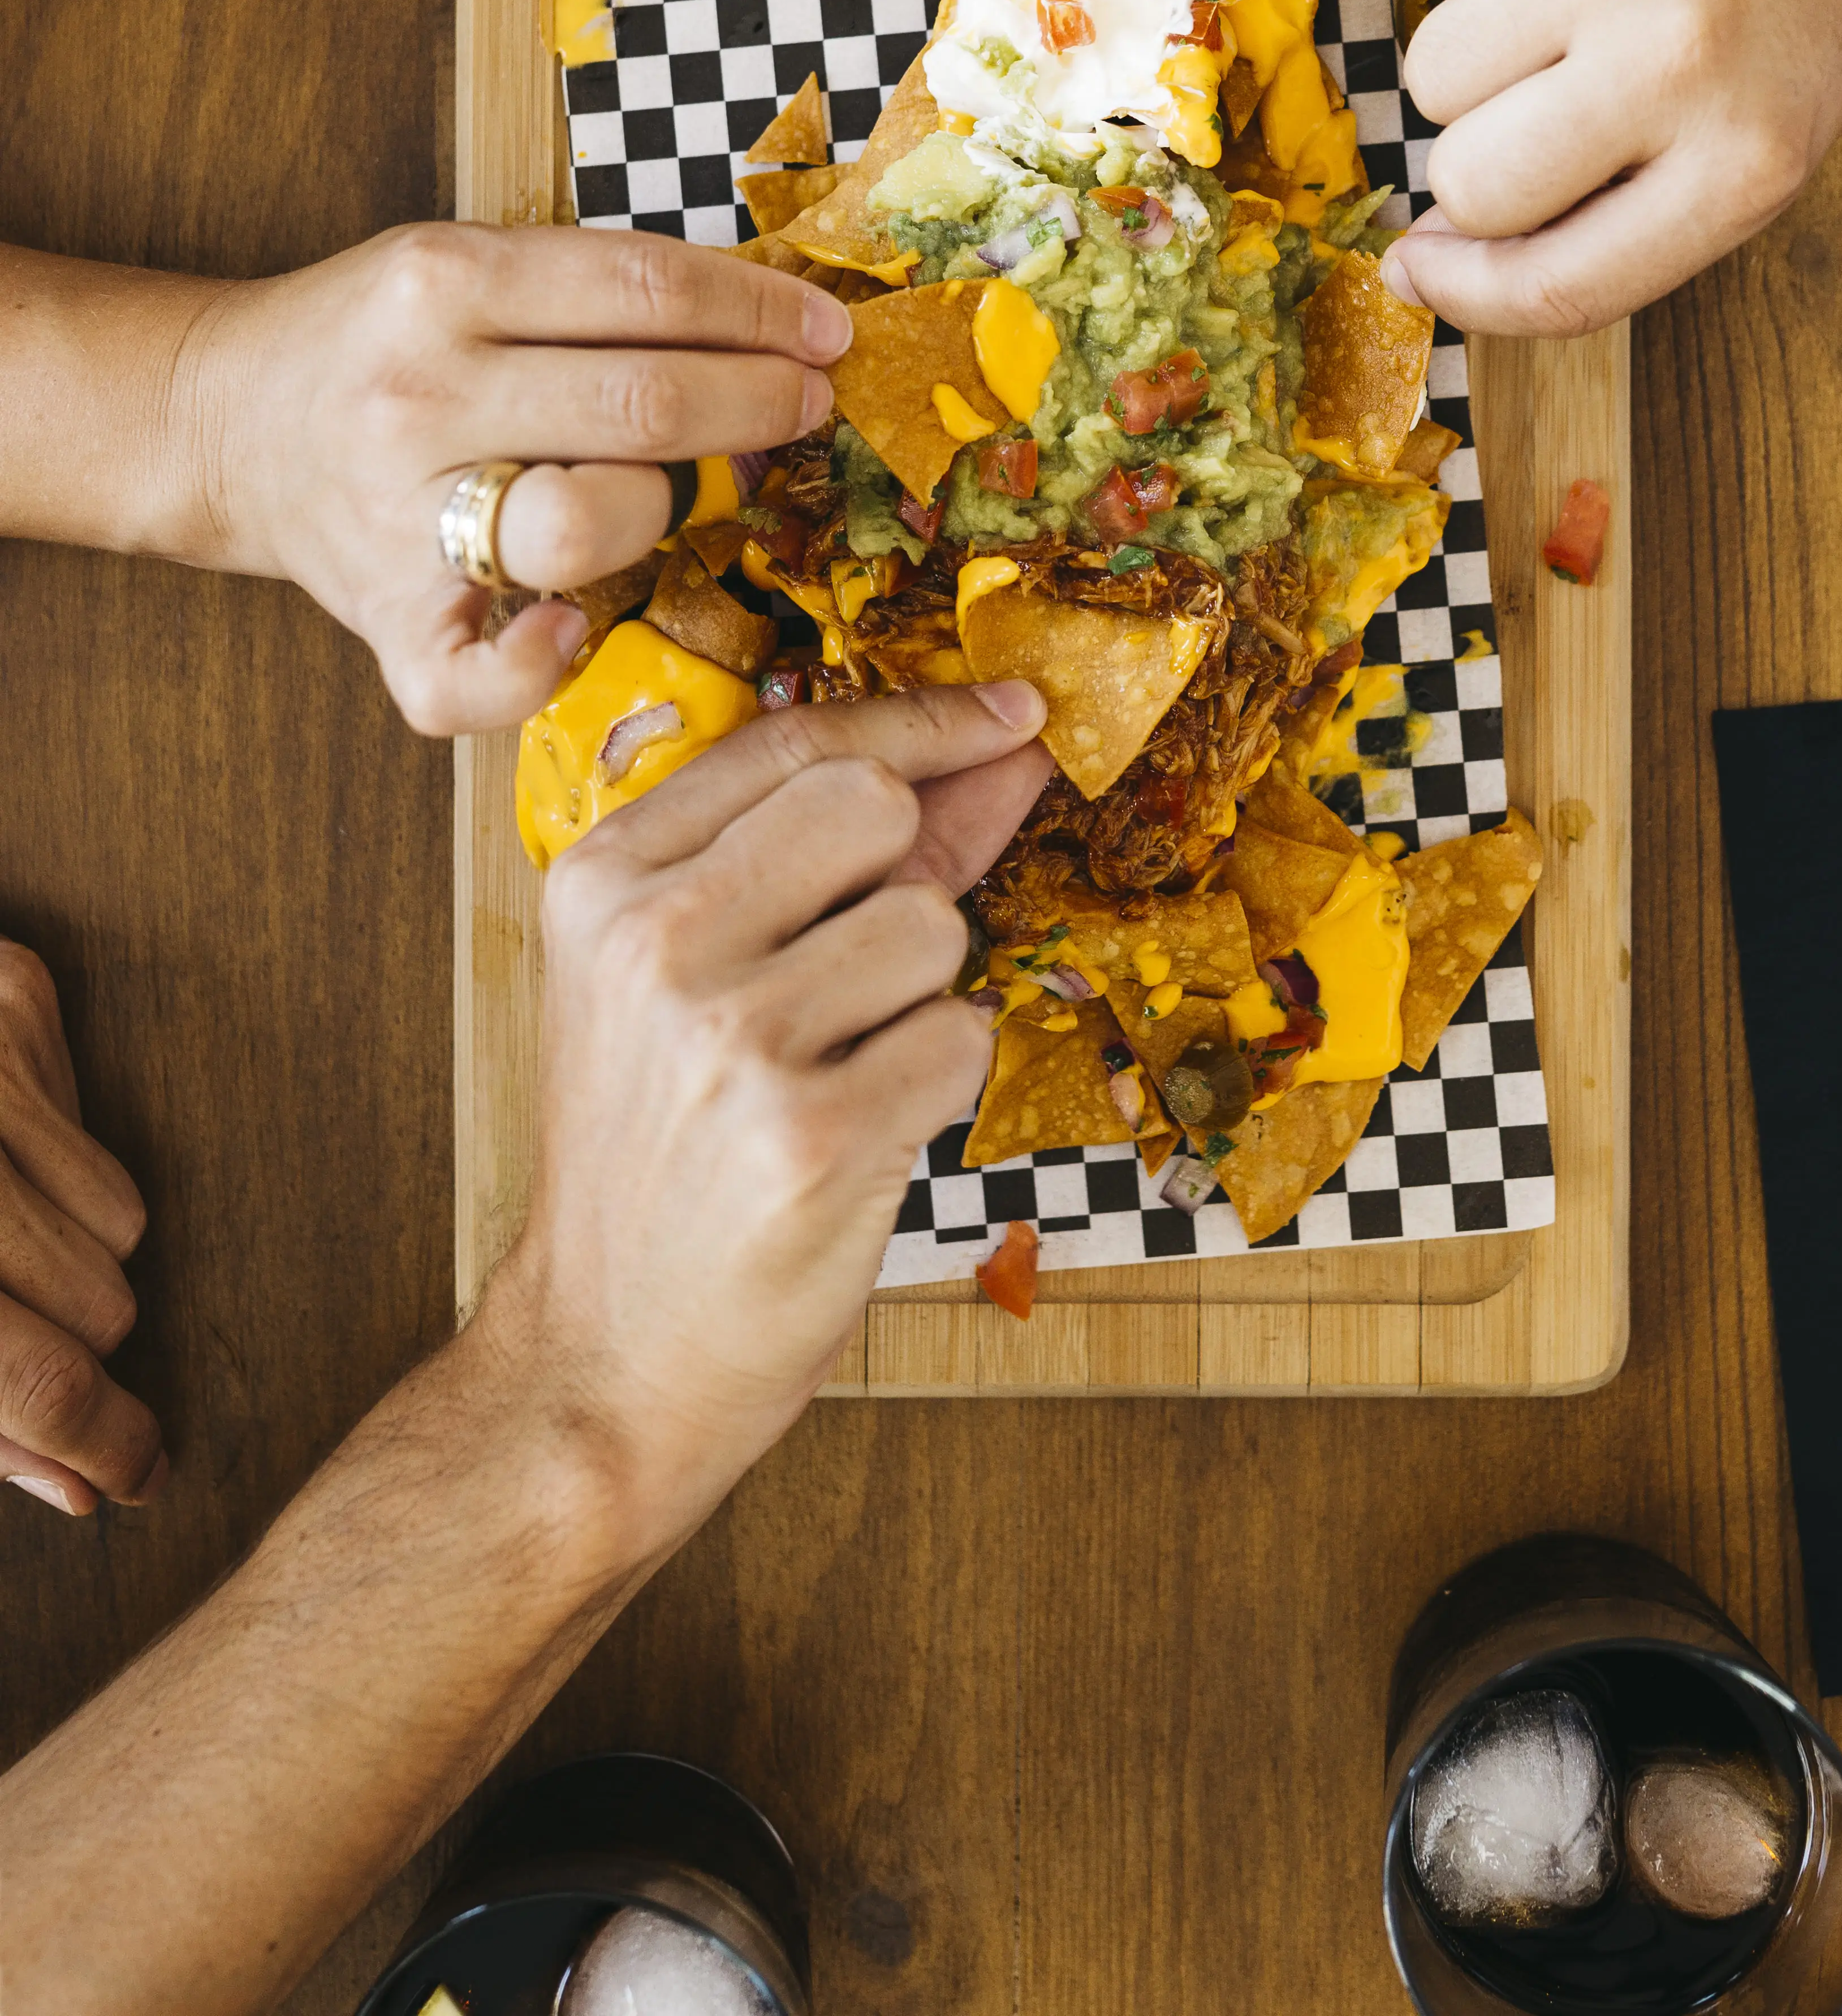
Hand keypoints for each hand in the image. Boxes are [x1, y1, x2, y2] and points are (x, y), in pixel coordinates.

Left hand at [0, 944, 162, 1519]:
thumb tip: (78, 1485)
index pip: (38, 1379)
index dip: (106, 1441)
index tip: (141, 1471)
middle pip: (102, 1306)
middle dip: (73, 1338)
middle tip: (13, 1327)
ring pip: (120, 1225)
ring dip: (72, 1254)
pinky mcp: (16, 999)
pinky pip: (103, 1134)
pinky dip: (57, 1163)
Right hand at [182, 225, 853, 734]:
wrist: (228, 421)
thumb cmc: (382, 341)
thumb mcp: (471, 264)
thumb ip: (594, 288)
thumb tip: (770, 314)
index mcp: (445, 284)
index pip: (647, 289)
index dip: (762, 311)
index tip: (827, 333)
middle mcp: (418, 397)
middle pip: (641, 405)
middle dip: (759, 404)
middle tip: (809, 405)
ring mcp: (397, 516)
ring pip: (581, 525)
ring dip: (674, 507)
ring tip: (703, 487)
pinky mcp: (383, 619)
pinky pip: (472, 678)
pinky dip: (538, 666)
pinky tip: (582, 625)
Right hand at [479, 685, 1051, 1560]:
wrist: (606, 1355)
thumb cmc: (662, 1159)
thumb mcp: (695, 979)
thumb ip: (843, 855)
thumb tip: (1000, 748)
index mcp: (602, 882)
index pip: (794, 742)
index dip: (922, 719)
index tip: (1011, 714)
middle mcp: (653, 941)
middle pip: (871, 807)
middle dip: (903, 881)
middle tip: (854, 983)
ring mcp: (728, 1036)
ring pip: (930, 929)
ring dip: (919, 1002)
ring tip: (833, 1076)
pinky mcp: (809, 1134)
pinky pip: (960, 1039)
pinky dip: (938, 1087)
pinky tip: (859, 1135)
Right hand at [1382, 0, 1841, 335]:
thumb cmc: (1805, 0)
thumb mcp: (1761, 145)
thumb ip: (1617, 220)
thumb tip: (1423, 257)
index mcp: (1741, 166)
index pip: (1553, 286)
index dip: (1465, 291)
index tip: (1424, 266)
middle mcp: (1677, 62)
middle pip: (1472, 183)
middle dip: (1477, 154)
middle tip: (1540, 99)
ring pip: (1434, 71)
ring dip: (1478, 52)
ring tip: (1565, 1)